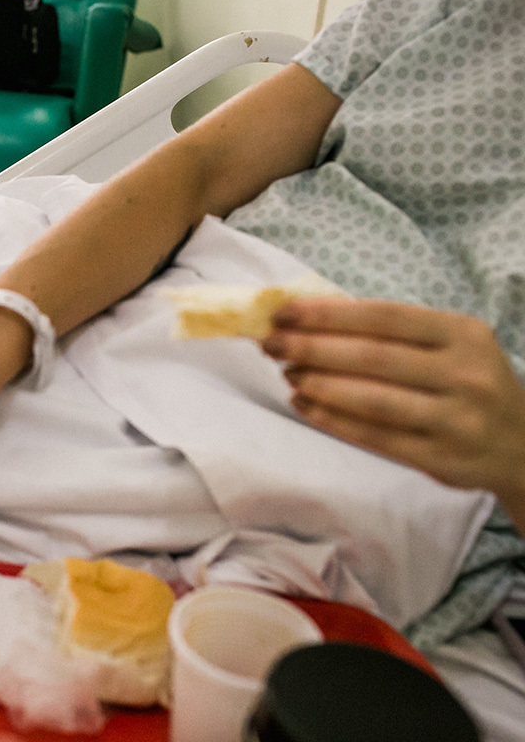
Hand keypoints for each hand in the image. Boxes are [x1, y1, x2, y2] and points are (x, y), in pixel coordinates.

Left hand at [262, 297, 524, 505]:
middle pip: (372, 357)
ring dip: (318, 385)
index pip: (384, 316)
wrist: (522, 445)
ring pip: (371, 399)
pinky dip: (331, 420)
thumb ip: (389, 329)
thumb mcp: (448, 344)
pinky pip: (374, 437)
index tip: (283, 313)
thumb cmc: (467, 382)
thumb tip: (310, 312)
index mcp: (463, 334)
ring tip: (286, 373)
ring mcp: (454, 419)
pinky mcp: (440, 458)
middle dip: (311, 348)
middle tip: (271, 344)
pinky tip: (304, 405)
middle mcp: (464, 374)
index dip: (327, 314)